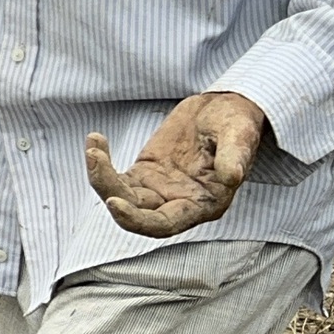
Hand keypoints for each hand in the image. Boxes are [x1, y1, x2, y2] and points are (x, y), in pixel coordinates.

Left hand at [83, 92, 267, 238]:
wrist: (224, 109)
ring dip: (100, 176)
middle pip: (135, 214)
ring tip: (94, 147)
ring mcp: (158, 190)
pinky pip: (115, 177)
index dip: (137, 220)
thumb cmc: (236, 123)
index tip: (113, 202)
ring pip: (120, 196)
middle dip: (110, 192)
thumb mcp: (240, 134)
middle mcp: (178, 204)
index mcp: (204, 204)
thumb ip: (235, 155)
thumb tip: (232, 176)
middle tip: (95, 160)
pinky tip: (95, 139)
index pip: (164, 224)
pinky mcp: (144, 174)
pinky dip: (101, 162)